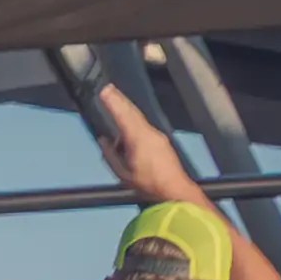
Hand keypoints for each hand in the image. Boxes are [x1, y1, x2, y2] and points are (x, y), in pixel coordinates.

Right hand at [92, 80, 193, 207]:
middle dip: (120, 99)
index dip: (113, 102)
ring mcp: (158, 136)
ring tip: (117, 100)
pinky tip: (129, 125)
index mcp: (138, 138)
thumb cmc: (148, 184)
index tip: (104, 90)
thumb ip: (110, 155)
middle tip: (109, 88)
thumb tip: (104, 141)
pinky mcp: (162, 142)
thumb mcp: (123, 173)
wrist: (176, 191)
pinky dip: (134, 119)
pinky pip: (145, 125)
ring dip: (127, 108)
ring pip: (139, 118)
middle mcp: (149, 133)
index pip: (123, 115)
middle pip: (132, 112)